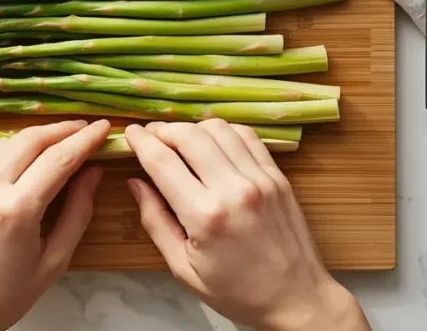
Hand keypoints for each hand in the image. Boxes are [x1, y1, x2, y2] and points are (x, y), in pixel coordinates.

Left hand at [0, 120, 110, 330]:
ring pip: (6, 144)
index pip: (59, 158)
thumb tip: (93, 172)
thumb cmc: (5, 296)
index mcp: (15, 210)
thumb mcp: (54, 261)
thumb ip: (78, 211)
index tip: (105, 127)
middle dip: (62, 129)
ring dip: (35, 138)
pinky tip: (22, 162)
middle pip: (31, 139)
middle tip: (84, 128)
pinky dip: (8, 154)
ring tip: (58, 142)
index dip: (85, 139)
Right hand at [124, 121, 369, 330]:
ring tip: (180, 140)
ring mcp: (260, 179)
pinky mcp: (277, 176)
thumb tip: (135, 183)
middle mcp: (233, 189)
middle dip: (163, 130)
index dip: (140, 141)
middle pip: (188, 135)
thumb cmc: (236, 292)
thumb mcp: (183, 268)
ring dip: (192, 128)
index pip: (162, 161)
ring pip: (218, 129)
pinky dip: (223, 131)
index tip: (130, 134)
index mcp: (205, 216)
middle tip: (151, 136)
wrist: (296, 298)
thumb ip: (155, 221)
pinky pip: (246, 136)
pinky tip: (212, 142)